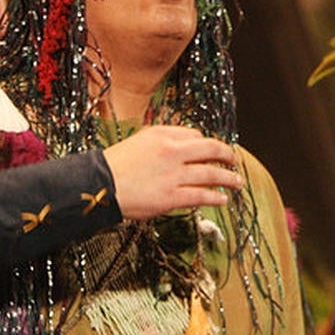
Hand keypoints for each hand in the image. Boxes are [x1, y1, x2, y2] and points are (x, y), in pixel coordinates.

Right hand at [102, 125, 242, 218]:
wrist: (98, 185)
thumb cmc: (115, 165)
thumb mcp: (139, 141)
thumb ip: (163, 140)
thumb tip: (188, 143)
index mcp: (162, 134)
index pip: (196, 135)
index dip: (207, 144)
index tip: (213, 151)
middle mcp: (172, 151)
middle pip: (211, 149)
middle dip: (227, 155)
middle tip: (234, 161)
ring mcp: (174, 175)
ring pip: (211, 174)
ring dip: (228, 178)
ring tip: (237, 182)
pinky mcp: (172, 197)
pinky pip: (201, 196)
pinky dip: (215, 197)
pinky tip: (222, 199)